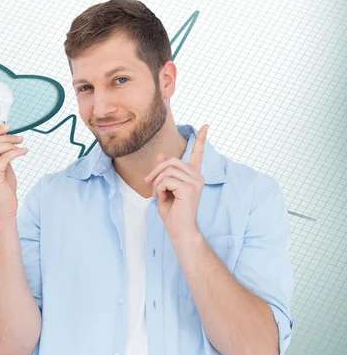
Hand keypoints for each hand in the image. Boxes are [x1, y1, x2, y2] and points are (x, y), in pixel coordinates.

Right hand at [0, 123, 28, 222]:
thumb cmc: (2, 189)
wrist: (3, 210)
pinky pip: (5, 157)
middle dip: (6, 137)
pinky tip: (23, 152)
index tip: (7, 127)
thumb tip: (5, 136)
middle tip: (19, 138)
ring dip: (11, 143)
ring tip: (21, 145)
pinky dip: (16, 152)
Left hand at [143, 124, 208, 239]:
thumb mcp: (164, 188)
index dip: (201, 138)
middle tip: (148, 183)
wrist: (179, 230)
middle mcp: (198, 176)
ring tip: (158, 194)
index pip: (198, 153)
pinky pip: (166, 179)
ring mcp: (196, 181)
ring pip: (167, 170)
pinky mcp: (190, 188)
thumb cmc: (173, 212)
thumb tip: (163, 155)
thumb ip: (165, 172)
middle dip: (156, 171)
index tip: (206, 125)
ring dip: (156, 182)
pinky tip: (162, 198)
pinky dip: (159, 188)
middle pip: (171, 161)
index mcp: (194, 175)